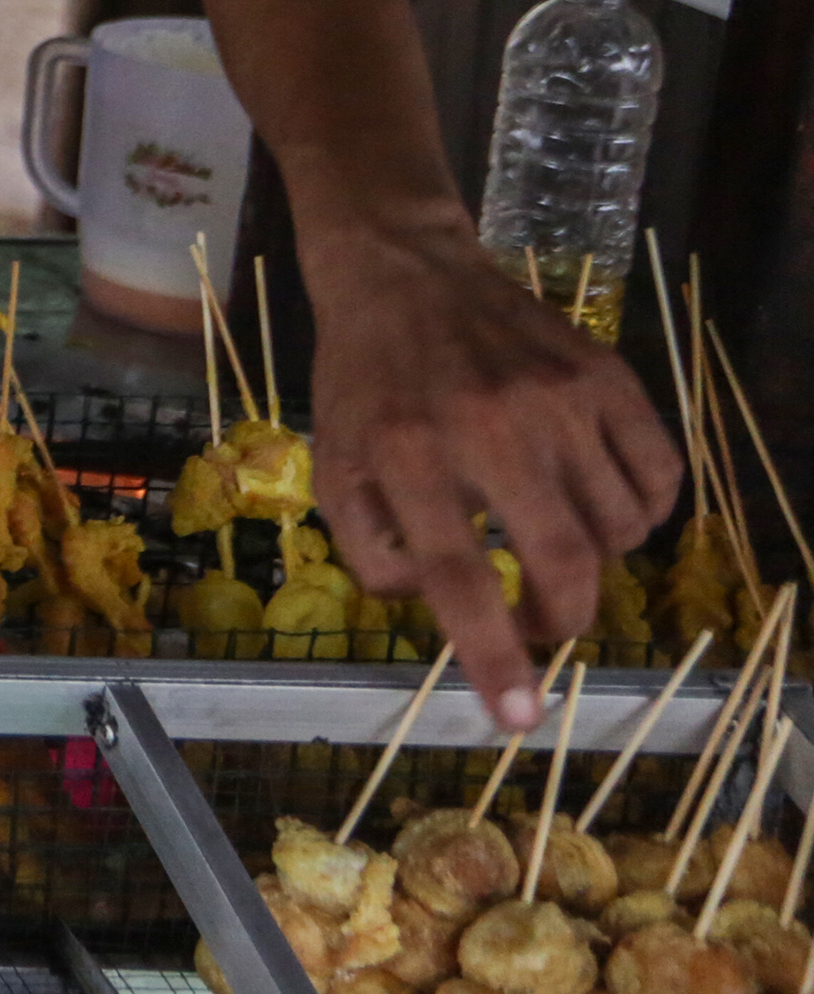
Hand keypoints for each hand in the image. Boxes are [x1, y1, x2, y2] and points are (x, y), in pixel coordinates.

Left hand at [302, 222, 680, 729]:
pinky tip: (599, 502)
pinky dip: (643, 512)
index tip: (520, 717)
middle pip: (562, 561)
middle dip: (561, 621)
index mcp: (408, 454)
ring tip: (553, 538)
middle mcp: (489, 428)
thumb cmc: (365, 381)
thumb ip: (371, 548)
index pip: (457, 578)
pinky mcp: (606, 376)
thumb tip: (433, 608)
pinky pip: (659, 476)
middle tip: (542, 626)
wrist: (405, 276)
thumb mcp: (335, 464)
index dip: (491, 655)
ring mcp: (557, 399)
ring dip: (593, 560)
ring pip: (617, 528)